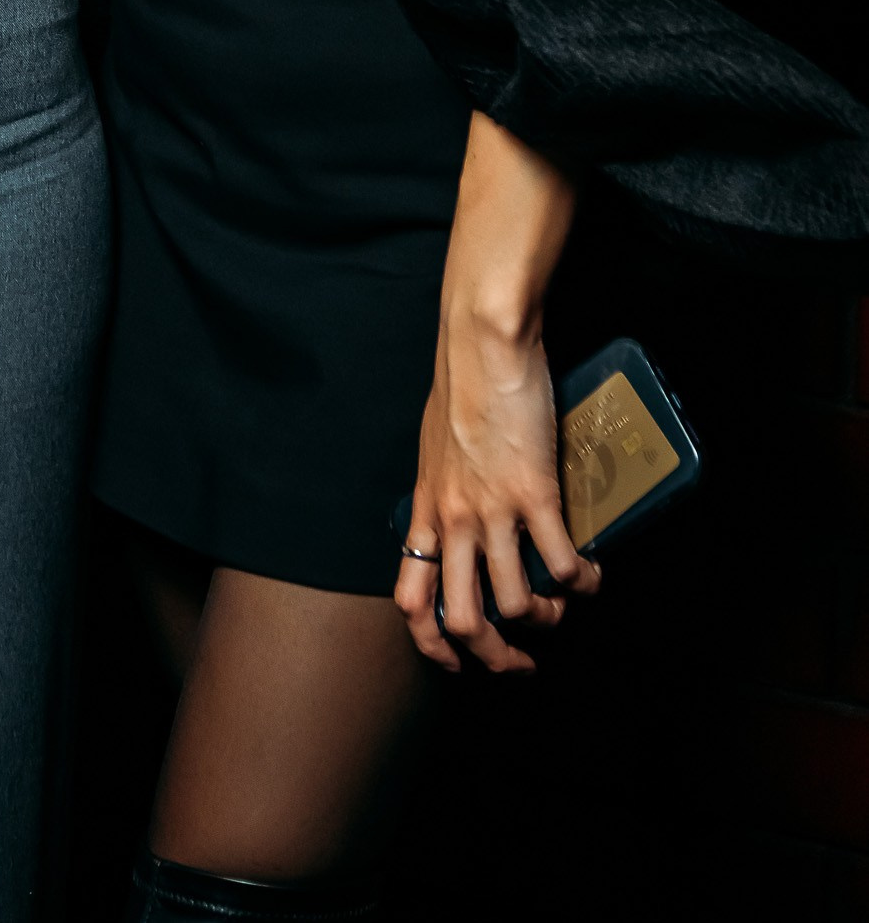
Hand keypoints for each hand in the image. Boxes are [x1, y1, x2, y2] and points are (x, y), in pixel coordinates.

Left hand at [396, 311, 598, 674]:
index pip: (411, 598)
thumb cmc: (460, 382)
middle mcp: (453, 519)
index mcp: (427, 508)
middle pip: (462, 621)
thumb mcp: (436, 447)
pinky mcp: (533, 493)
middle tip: (522, 660)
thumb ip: (447, 487)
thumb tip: (466, 512)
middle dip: (495, 655)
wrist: (481, 342)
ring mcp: (492, 510)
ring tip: (562, 605)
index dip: (434, 645)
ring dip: (546, 618)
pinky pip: (561, 563)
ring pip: (515, 604)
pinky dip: (583, 581)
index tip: (459, 659)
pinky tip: (592, 574)